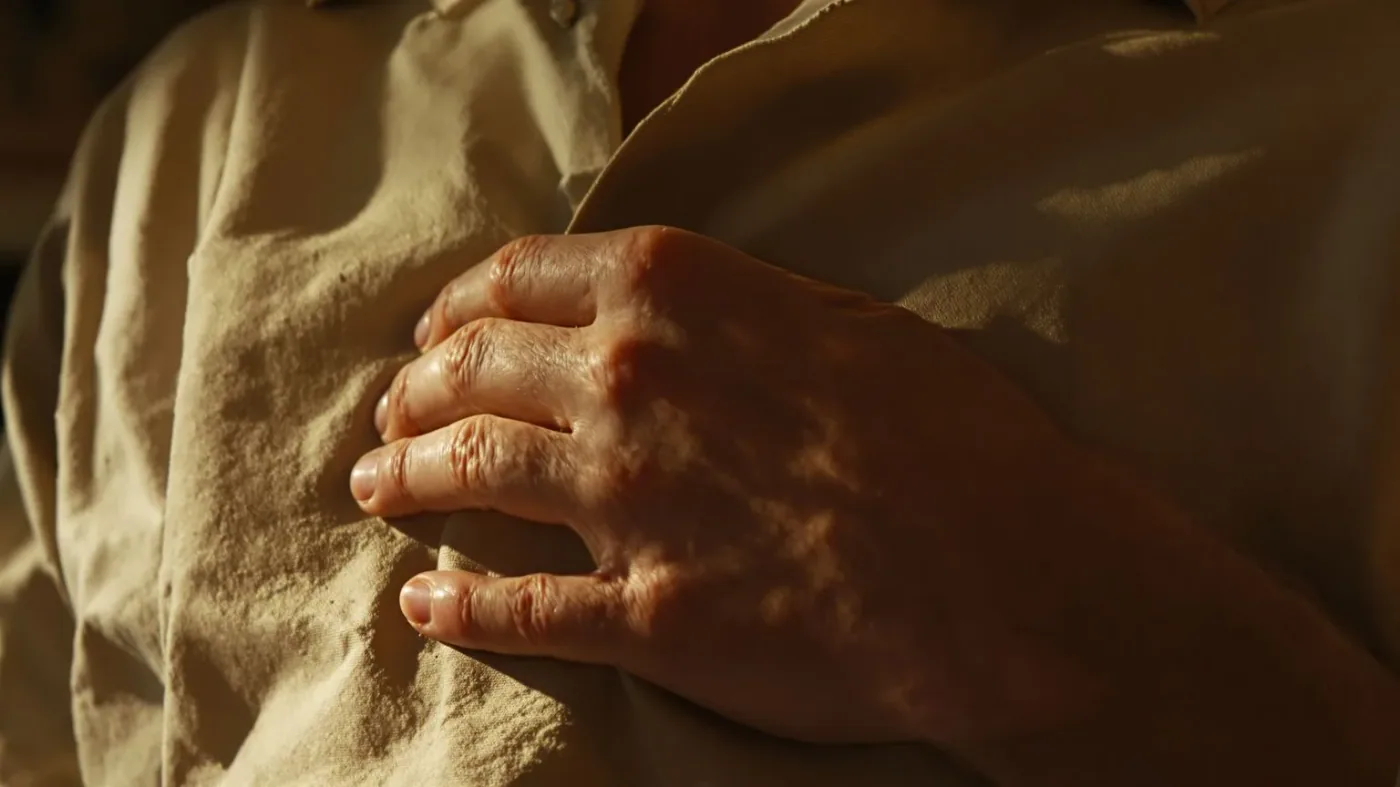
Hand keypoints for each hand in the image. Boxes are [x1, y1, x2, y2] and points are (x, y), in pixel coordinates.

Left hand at [347, 227, 1399, 786]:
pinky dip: (458, 608)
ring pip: (467, 477)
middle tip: (395, 413)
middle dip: (416, 390)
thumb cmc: (951, 436)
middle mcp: (631, 385)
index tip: (439, 333)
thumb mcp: (841, 320)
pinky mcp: (648, 613)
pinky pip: (519, 610)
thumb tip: (666, 311)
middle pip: (472, 373)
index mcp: (676, 296)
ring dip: (404, 479)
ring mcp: (630, 503)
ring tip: (374, 486)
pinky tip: (424, 607)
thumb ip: (731, 304)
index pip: (514, 278)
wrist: (1009, 571)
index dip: (458, 306)